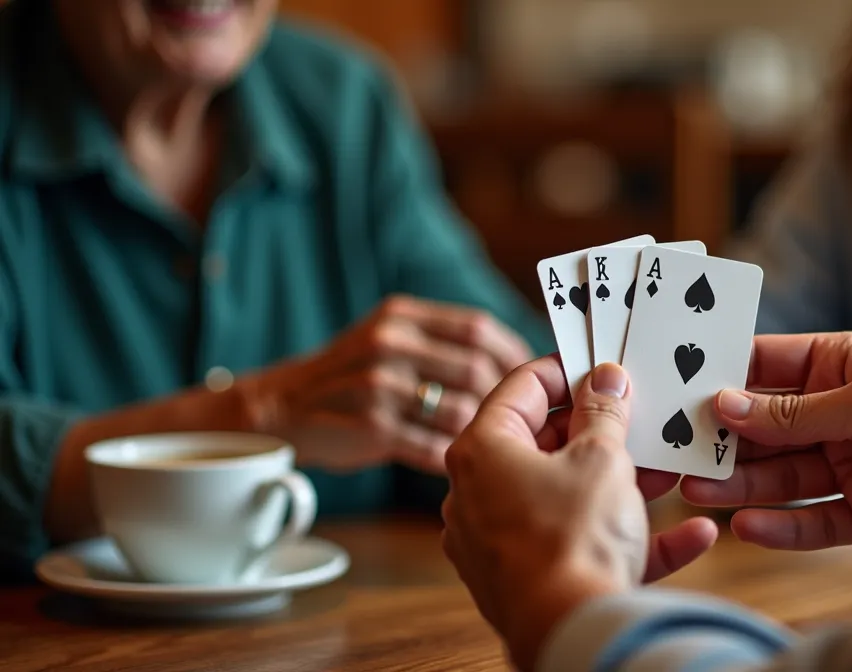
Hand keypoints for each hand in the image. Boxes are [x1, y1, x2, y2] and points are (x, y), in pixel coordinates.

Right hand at [243, 295, 532, 473]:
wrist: (285, 405)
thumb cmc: (356, 373)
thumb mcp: (392, 337)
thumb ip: (445, 341)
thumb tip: (523, 361)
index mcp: (402, 316)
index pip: (479, 328)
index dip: (516, 354)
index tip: (539, 375)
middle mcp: (390, 344)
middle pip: (477, 370)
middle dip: (511, 398)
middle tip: (529, 419)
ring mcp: (379, 387)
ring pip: (462, 412)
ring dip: (488, 432)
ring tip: (501, 444)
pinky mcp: (373, 429)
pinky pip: (434, 447)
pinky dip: (457, 456)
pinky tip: (465, 462)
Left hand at [441, 358, 718, 669]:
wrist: (570, 632)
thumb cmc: (572, 537)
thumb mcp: (601, 457)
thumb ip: (604, 412)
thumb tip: (605, 379)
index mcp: (482, 451)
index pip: (521, 387)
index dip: (568, 370)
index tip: (603, 365)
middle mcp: (479, 496)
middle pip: (546, 446)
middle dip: (603, 433)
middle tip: (640, 416)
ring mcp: (502, 544)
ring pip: (570, 499)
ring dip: (624, 485)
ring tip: (672, 472)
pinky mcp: (531, 584)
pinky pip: (583, 549)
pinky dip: (632, 540)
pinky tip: (694, 535)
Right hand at [681, 332, 851, 551]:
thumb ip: (796, 411)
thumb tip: (727, 404)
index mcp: (843, 365)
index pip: (768, 365)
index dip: (721, 375)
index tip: (672, 387)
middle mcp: (840, 413)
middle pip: (766, 427)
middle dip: (723, 439)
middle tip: (675, 452)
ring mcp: (850, 464)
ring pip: (781, 476)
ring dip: (741, 484)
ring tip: (699, 490)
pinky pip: (811, 520)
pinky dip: (781, 526)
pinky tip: (747, 528)